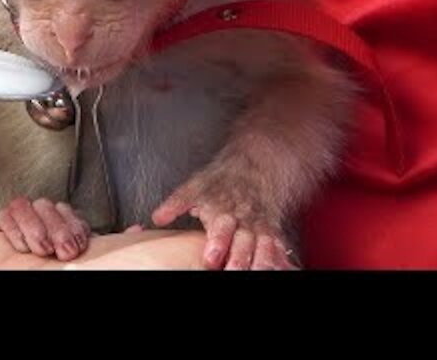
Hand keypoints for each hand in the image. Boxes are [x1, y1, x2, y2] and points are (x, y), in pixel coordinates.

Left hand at [152, 167, 298, 269]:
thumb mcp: (196, 185)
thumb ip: (176, 203)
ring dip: (260, 261)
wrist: (256, 163)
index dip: (217, 242)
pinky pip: (277, 245)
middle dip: (238, 258)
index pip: (220, 227)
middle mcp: (242, 218)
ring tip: (257, 273)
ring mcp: (258, 225)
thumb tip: (157, 218)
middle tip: (232, 272)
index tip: (210, 258)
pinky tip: (280, 268)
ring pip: (263, 245)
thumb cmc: (222, 180)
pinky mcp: (272, 230)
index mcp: (221, 209)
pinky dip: (278, 258)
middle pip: (242, 241)